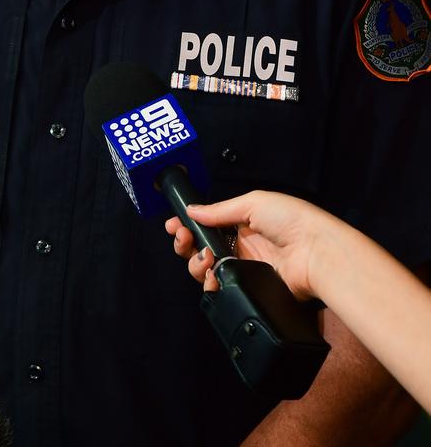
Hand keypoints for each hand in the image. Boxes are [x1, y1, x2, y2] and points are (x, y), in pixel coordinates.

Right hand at [165, 190, 329, 299]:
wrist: (317, 253)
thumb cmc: (293, 220)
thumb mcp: (253, 203)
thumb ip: (219, 210)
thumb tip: (192, 210)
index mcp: (243, 221)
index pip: (208, 224)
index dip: (189, 225)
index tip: (175, 225)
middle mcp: (242, 244)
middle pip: (202, 247)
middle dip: (186, 244)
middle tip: (182, 240)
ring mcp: (245, 267)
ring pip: (207, 268)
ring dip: (196, 263)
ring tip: (203, 257)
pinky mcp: (249, 287)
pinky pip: (221, 287)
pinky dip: (210, 283)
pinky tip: (211, 275)